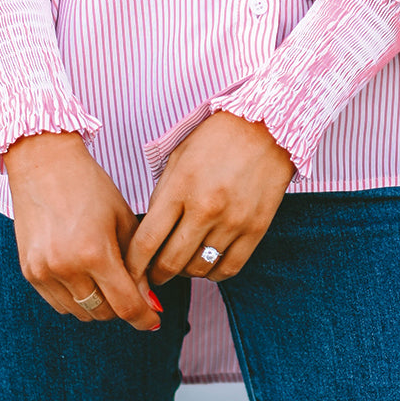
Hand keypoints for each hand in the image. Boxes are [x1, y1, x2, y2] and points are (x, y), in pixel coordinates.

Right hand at [3, 131, 160, 329]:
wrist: (44, 163)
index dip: (144, 317)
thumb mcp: (122, 218)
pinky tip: (84, 276)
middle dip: (122, 307)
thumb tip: (149, 299)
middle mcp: (66, 267)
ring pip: (81, 312)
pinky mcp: (29, 272)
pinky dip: (76, 298)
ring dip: (99, 304)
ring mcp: (44, 272)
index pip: (125, 304)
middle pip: (103, 313)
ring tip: (106, 279)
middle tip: (131, 289)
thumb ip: (137, 261)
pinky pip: (59, 303)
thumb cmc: (90, 185)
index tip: (154, 319)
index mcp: (95, 252)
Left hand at [126, 111, 295, 287]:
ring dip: (185, 272)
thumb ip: (163, 195)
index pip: (147, 241)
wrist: (267, 126)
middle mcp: (206, 207)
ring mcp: (233, 221)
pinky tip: (207, 262)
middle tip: (154, 273)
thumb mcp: (180, 157)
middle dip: (157, 274)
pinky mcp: (256, 229)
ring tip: (182, 262)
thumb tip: (150, 234)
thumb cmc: (218, 138)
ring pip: (198, 269)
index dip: (134, 265)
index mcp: (181, 186)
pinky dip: (213, 273)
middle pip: (171, 262)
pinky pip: (228, 268)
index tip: (131, 272)